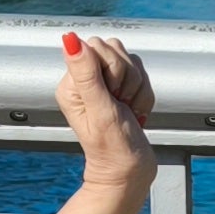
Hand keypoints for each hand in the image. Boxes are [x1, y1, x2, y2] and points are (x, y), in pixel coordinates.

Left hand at [55, 30, 155, 201]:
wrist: (131, 173)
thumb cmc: (113, 149)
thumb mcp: (100, 110)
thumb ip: (86, 73)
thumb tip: (70, 40)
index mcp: (72, 83)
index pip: (97, 47)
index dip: (112, 68)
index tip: (112, 96)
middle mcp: (86, 80)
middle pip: (116, 50)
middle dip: (126, 79)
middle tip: (120, 105)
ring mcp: (105, 84)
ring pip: (131, 62)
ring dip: (137, 89)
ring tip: (127, 111)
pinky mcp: (122, 89)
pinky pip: (141, 75)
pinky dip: (144, 96)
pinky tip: (135, 113)